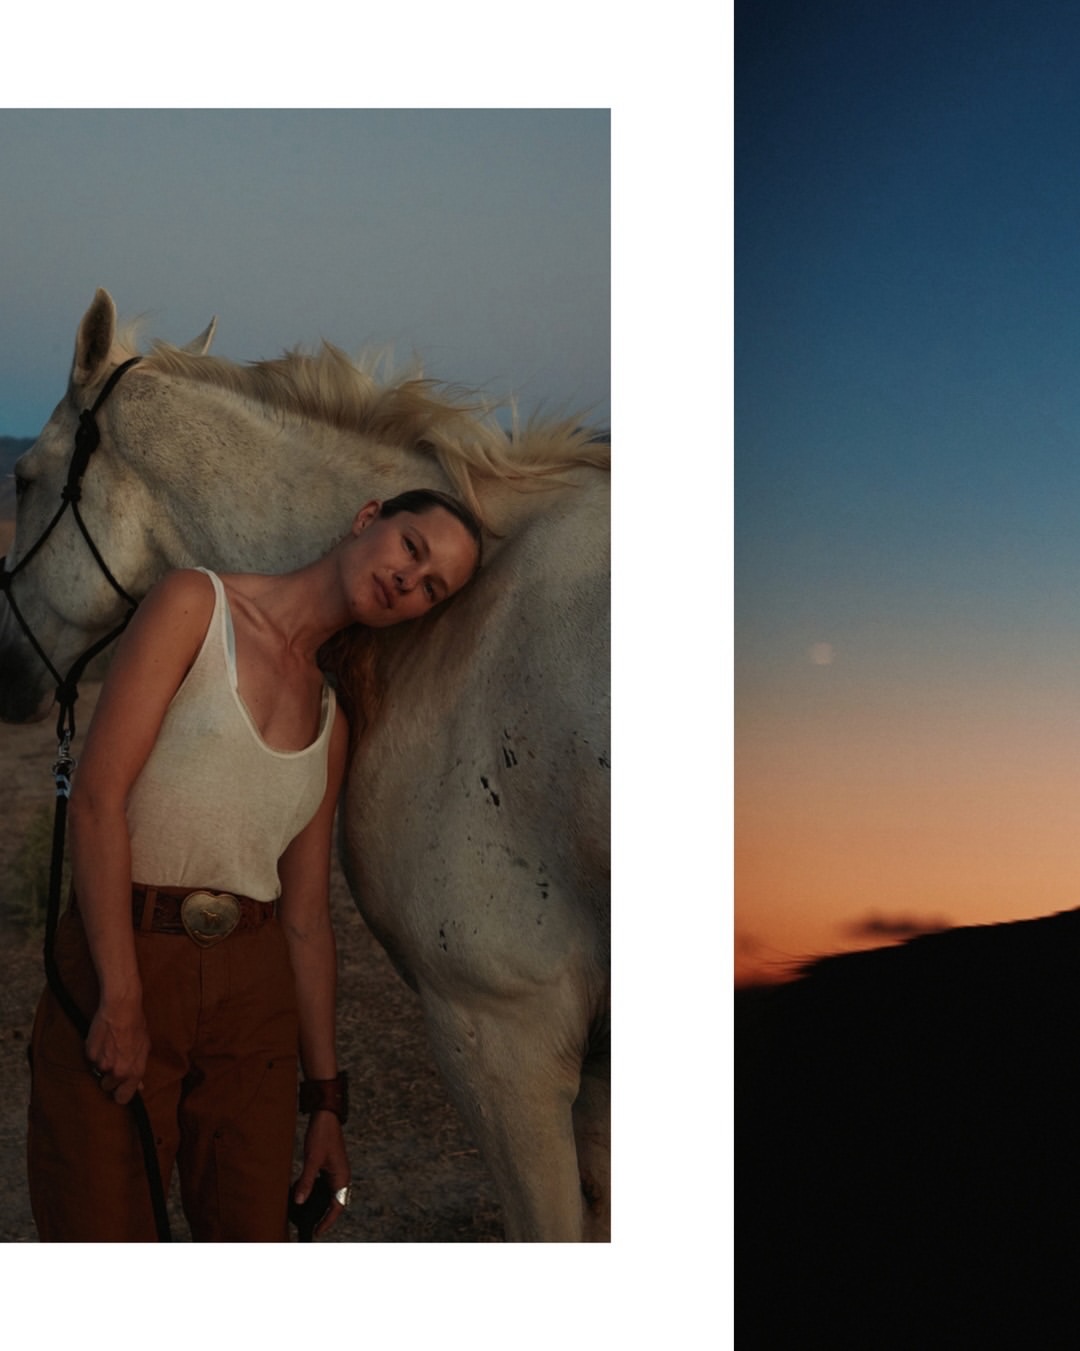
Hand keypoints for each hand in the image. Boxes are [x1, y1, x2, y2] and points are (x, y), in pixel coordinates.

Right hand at [85, 999, 150, 1105]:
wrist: (121, 1008)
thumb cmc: (136, 1025)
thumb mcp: (144, 1048)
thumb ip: (139, 1068)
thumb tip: (139, 1085)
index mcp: (133, 1072)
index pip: (123, 1098)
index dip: (121, 1095)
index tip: (119, 1091)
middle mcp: (117, 1071)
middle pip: (107, 1086)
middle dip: (110, 1077)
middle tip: (115, 1061)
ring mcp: (102, 1064)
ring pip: (98, 1072)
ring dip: (103, 1064)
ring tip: (110, 1047)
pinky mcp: (90, 1054)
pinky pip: (91, 1059)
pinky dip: (95, 1053)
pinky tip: (102, 1040)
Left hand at [293, 1111, 350, 1237]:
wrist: (325, 1116)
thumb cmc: (322, 1135)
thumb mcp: (312, 1160)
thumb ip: (306, 1182)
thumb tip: (299, 1202)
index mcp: (342, 1178)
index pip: (337, 1207)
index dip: (327, 1222)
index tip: (317, 1232)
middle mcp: (341, 1177)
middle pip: (334, 1203)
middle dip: (323, 1216)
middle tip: (309, 1226)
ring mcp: (336, 1171)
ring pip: (328, 1195)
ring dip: (319, 1204)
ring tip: (305, 1213)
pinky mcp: (329, 1166)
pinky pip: (324, 1185)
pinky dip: (315, 1192)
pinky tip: (302, 1192)